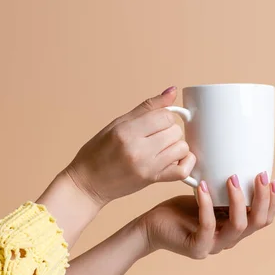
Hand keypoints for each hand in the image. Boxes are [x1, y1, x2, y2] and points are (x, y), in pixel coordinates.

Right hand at [64, 86, 195, 206]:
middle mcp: (138, 148)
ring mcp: (147, 166)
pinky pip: (183, 171)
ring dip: (177, 147)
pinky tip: (177, 160)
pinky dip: (186, 163)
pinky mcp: (153, 180)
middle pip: (175, 131)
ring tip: (163, 149)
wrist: (88, 183)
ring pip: (182, 148)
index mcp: (126, 131)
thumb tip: (172, 91)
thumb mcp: (117, 123)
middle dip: (169, 132)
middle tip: (156, 137)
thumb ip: (147, 108)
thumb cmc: (99, 152)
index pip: (165, 115)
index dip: (164, 117)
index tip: (157, 122)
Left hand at [141, 172, 274, 258]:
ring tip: (232, 178)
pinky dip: (207, 204)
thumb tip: (242, 167)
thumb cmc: (182, 211)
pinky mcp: (197, 247)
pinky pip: (208, 226)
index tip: (273, 179)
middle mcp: (230, 240)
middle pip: (258, 222)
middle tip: (260, 175)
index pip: (264, 219)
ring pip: (239, 225)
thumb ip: (227, 193)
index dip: (273, 202)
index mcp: (237, 229)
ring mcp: (214, 246)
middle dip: (263, 198)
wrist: (153, 227)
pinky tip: (203, 187)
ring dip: (238, 199)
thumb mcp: (211, 199)